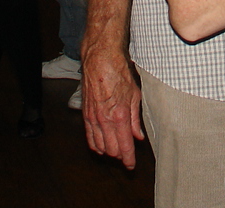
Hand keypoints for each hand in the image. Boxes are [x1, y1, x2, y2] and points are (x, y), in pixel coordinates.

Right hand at [81, 46, 144, 168]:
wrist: (100, 59)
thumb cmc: (119, 73)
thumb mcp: (134, 95)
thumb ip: (136, 119)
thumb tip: (139, 136)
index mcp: (120, 116)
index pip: (125, 146)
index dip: (128, 160)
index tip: (131, 166)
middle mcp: (105, 120)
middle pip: (112, 150)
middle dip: (120, 156)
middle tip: (126, 155)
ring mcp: (93, 118)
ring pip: (100, 146)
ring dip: (108, 152)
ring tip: (116, 151)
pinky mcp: (85, 114)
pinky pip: (89, 137)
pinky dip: (96, 145)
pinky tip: (101, 147)